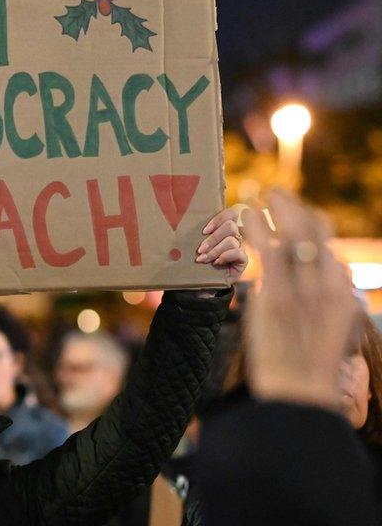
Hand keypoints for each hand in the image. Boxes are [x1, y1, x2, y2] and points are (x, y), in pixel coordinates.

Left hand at [197, 206, 248, 282]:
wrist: (202, 284)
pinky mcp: (243, 260)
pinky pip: (238, 252)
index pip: (230, 214)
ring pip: (231, 240)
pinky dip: (225, 256)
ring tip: (202, 259)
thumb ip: (196, 236)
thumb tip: (184, 227)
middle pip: (230, 226)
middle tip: (200, 250)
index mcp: (223, 229)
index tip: (204, 231)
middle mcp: (233, 236)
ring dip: (214, 250)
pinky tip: (216, 263)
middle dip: (212, 238)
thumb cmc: (196, 263)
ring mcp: (239, 248)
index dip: (218, 219)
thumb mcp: (195, 247)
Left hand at [242, 190, 358, 409]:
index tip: (295, 214)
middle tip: (277, 194)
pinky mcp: (279, 295)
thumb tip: (287, 288)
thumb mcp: (321, 337)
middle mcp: (329, 286)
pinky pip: (270, 251)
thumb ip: (311, 308)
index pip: (329, 250)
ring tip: (258, 199)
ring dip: (278, 210)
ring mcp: (305, 288)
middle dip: (297, 208)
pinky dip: (259, 229)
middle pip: (318, 233)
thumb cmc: (304, 374)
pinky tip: (248, 214)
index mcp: (342, 297)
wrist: (299, 395)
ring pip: (296, 234)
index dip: (312, 227)